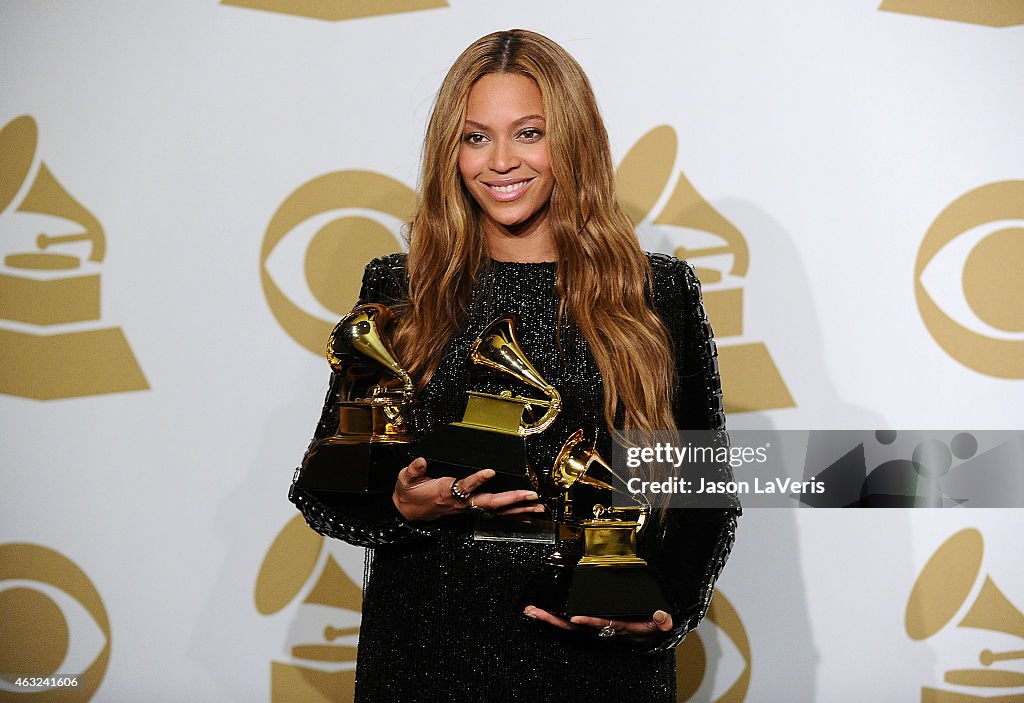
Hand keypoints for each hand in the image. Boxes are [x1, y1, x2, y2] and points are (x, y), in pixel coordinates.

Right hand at [392, 457, 545, 521]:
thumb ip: (414, 469)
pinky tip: (525, 512)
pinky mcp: (470, 509)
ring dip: (518, 508)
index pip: (465, 486)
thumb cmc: (410, 494)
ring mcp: (467, 507)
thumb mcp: (406, 479)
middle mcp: (461, 502)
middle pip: (490, 501)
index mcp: (447, 492)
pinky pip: (494, 512)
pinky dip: (511, 512)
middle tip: (530, 495)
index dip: (478, 479)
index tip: (490, 471)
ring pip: (496, 509)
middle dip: (511, 498)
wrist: (407, 513)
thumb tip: (422, 460)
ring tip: (537, 505)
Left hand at [522, 605, 673, 644]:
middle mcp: (602, 627)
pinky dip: (556, 616)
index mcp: (617, 626)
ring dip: (550, 617)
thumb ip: (661, 621)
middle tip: (535, 612)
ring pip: (568, 624)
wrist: (648, 635)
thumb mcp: (659, 625)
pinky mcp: (591, 623)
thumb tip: (662, 616)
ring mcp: (594, 626)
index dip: (588, 621)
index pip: (600, 623)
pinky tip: (544, 612)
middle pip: (574, 625)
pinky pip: (570, 620)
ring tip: (532, 611)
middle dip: (554, 619)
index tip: (575, 617)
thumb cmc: (650, 628)